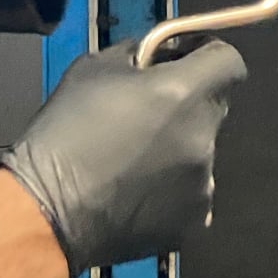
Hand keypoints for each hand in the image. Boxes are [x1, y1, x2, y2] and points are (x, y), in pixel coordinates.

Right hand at [0, 39, 245, 277]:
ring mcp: (202, 185)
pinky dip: (172, 188)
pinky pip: (192, 192)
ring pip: (201, 152)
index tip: (184, 60)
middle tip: (146, 113)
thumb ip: (136, 56)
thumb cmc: (65, 133)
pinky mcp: (194, 222)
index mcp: (182, 93)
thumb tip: (155, 58)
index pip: (229, 62)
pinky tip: (137, 192)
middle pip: (213, 106)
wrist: (48, 209)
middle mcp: (202, 138)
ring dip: (178, 148)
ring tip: (134, 161)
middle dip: (187, 103)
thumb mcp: (92, 69)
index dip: (208, 56)